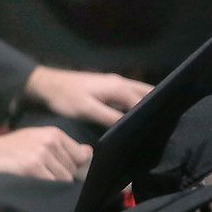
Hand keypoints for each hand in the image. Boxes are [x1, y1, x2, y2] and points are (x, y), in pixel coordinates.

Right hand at [0, 127, 90, 180]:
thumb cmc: (13, 148)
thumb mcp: (39, 140)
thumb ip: (64, 147)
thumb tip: (89, 153)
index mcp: (54, 133)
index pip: (81, 156)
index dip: (74, 166)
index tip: (60, 169)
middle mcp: (50, 141)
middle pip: (73, 170)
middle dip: (61, 176)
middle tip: (42, 174)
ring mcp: (42, 154)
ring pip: (64, 179)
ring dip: (52, 183)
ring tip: (36, 178)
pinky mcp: (32, 167)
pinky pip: (51, 184)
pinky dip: (44, 188)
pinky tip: (31, 182)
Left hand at [24, 65, 151, 126]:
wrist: (45, 84)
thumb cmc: (65, 97)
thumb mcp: (87, 110)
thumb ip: (109, 117)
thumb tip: (130, 127)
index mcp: (118, 87)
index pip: (144, 101)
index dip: (154, 114)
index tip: (163, 129)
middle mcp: (120, 82)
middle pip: (147, 92)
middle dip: (158, 104)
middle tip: (166, 122)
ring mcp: (114, 83)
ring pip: (139, 92)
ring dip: (148, 103)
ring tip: (156, 121)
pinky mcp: (108, 87)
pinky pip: (130, 94)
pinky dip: (138, 102)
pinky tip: (137, 115)